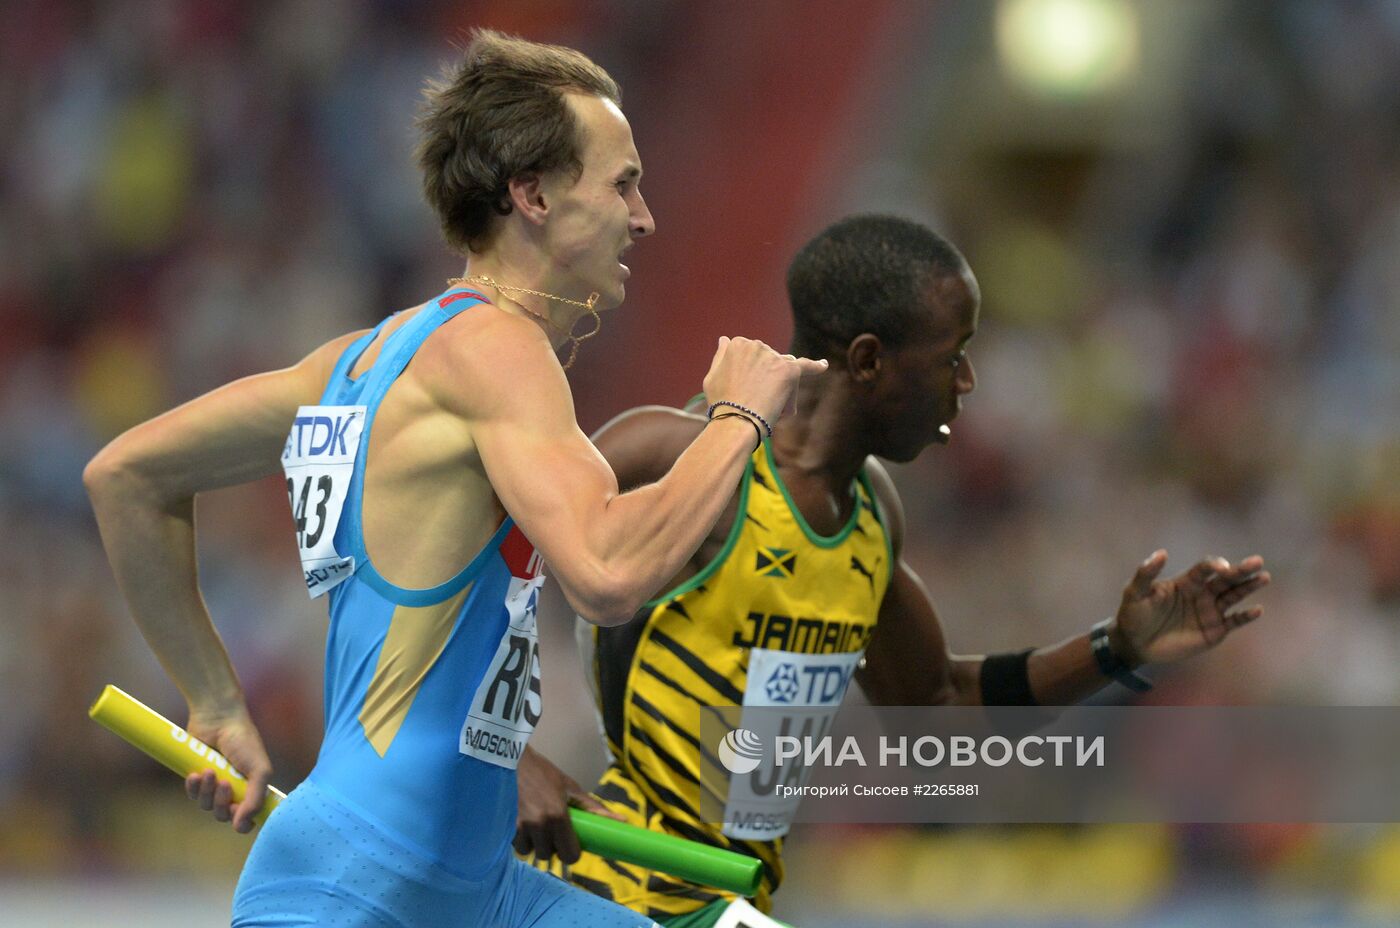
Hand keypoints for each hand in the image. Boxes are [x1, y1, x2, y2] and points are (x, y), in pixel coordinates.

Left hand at [183, 706, 272, 833]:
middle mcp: (234, 790)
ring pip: (206, 806)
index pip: (248, 819)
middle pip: (224, 815)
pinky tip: (196, 773)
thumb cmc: (243, 741)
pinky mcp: (198, 777)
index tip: (238, 810)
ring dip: (207, 792)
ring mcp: (215, 785)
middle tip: (224, 783)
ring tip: (209, 771)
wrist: (217, 719)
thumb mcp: (259, 770)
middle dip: (222, 802)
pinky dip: (193, 787)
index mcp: (252, 789)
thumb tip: (242, 826)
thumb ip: (255, 799)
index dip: (241, 821)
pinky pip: (192, 794)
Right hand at [514, 746, 621, 863]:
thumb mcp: (571, 788)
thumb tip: (622, 821)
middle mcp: (538, 825)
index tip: (570, 843)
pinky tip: (522, 822)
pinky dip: (519, 838)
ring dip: (534, 844)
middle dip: (552, 847)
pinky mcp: (504, 825)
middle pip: (547, 856)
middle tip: (552, 832)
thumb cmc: (543, 773)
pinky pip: (514, 843)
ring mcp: (519, 826)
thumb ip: (594, 808)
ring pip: (529, 852)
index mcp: (558, 816)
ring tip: (536, 826)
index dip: (571, 852)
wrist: (511, 760)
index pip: (569, 855)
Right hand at [701, 336, 827, 428]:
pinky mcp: (789, 371)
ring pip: (782, 373)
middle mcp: (757, 345)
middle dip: (765, 380)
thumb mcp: (711, 376)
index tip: (743, 390)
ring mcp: (774, 357)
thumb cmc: (721, 404)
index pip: (751, 357)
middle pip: (769, 363)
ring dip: (777, 389)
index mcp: (737, 344)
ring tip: (765, 407)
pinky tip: (824, 365)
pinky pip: (806, 366)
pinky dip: (816, 366)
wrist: (735, 421)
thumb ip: (721, 356)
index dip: (749, 377)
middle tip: (752, 402)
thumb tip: (725, 339)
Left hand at [1110, 551, 1270, 666]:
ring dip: (1249, 587)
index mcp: (1185, 582)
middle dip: (1241, 570)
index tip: (1221, 567)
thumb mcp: (1135, 592)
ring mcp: (1209, 611)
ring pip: (1234, 596)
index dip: (1214, 565)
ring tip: (1264, 577)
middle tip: (1257, 561)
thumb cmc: (1133, 615)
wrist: (1135, 644)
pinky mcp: (1214, 631)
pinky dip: (1245, 617)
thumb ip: (1146, 573)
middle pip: (1225, 579)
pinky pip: (1234, 622)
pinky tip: (1257, 610)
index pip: (1205, 569)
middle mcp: (1201, 593)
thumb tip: (1162, 553)